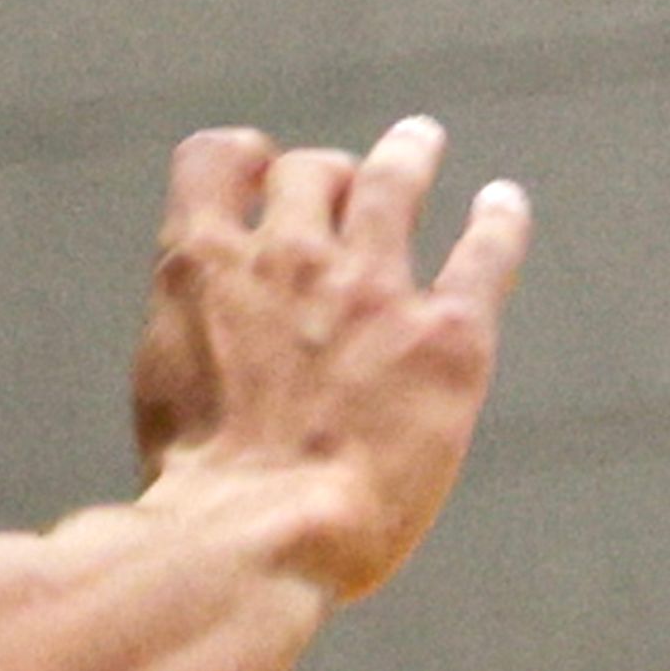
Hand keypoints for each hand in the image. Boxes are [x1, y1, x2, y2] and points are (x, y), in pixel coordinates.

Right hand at [127, 115, 527, 599]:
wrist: (256, 531)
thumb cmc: (201, 483)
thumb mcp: (164, 378)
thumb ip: (196, 327)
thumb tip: (217, 328)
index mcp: (206, 263)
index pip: (215, 160)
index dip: (241, 161)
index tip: (260, 173)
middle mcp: (288, 253)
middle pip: (311, 173)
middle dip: (327, 176)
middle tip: (348, 185)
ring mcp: (370, 288)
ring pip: (392, 183)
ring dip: (407, 154)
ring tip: (420, 139)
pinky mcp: (444, 336)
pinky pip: (482, 254)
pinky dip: (497, 221)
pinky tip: (505, 203)